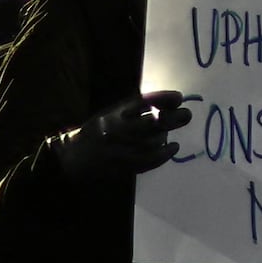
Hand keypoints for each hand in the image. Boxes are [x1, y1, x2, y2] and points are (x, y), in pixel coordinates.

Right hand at [54, 90, 194, 182]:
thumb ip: (136, 108)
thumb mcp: (113, 113)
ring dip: (166, 136)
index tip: (179, 97)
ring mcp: (121, 150)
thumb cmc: (99, 130)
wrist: (75, 157)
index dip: (162, 99)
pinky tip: (173, 148)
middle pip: (151, 123)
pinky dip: (164, 154)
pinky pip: (150, 161)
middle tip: (186, 115)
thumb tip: (171, 101)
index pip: (141, 103)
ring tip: (171, 133)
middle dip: (172, 119)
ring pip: (153, 142)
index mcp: (114, 115)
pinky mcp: (124, 165)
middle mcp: (118, 131)